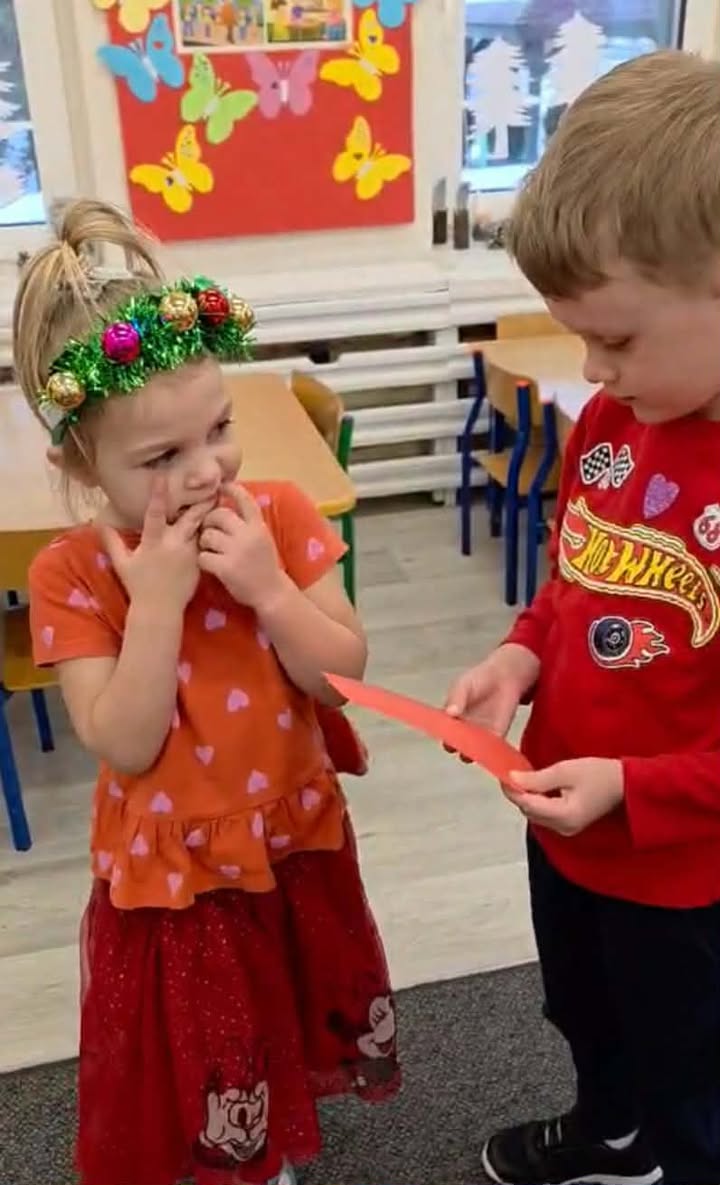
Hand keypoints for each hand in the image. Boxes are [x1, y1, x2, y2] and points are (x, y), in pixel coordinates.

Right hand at [100, 477, 204, 611]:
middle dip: (199, 501)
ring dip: (207, 513)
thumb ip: (111, 541)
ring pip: (200, 528)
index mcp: (153, 542)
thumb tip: (97, 523)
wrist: (160, 610)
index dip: (158, 495)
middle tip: (210, 483)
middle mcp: (173, 545)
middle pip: (189, 517)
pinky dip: (209, 532)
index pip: (155, 514)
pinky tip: (217, 522)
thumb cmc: (138, 585)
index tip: (163, 477)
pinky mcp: (199, 562)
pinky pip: (205, 543)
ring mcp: (189, 554)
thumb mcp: (122, 563)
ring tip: (217, 496)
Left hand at [198, 482, 282, 608]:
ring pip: (208, 535)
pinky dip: (203, 560)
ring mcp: (237, 551)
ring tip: (210, 550)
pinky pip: (203, 556)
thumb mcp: (262, 539)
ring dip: (204, 542)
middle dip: (209, 521)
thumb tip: (225, 506)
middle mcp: (248, 535)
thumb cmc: (264, 566)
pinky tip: (209, 565)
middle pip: (219, 515)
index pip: (245, 499)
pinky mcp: (226, 568)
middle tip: (209, 531)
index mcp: (259, 527)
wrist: (271, 593)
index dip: (231, 489)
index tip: (221, 486)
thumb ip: (248, 524)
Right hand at [444, 644, 539, 758]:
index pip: (443, 732)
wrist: (504, 677)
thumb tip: (449, 713)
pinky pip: (491, 749)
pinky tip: (490, 749)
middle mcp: (463, 730)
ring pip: (473, 751)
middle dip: (458, 746)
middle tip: (462, 743)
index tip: (447, 735)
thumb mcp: (463, 685)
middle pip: (456, 745)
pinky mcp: (497, 737)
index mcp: (450, 718)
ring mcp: (480, 735)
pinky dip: (490, 752)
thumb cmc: (479, 680)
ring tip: (476, 747)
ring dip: (474, 752)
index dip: (444, 735)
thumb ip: (456, 698)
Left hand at [505, 757, 623, 834]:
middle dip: (518, 793)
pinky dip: (537, 801)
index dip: (512, 789)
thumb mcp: (565, 771)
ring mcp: (566, 829)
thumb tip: (511, 779)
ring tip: (522, 777)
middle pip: (529, 811)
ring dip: (527, 797)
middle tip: (511, 772)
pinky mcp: (569, 825)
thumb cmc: (598, 774)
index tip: (502, 772)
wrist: (625, 784)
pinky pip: (545, 815)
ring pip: (535, 814)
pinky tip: (536, 787)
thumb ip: (537, 778)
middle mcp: (563, 828)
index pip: (527, 804)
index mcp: (563, 816)